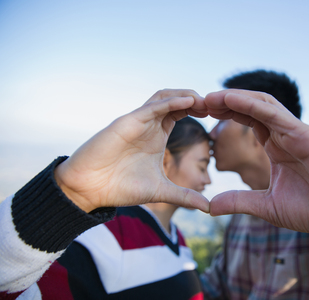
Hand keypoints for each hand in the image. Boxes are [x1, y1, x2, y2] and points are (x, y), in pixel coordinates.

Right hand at [54, 89, 209, 212]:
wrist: (89, 189)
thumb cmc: (120, 187)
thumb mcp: (161, 191)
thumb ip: (184, 196)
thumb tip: (208, 208)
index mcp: (157, 135)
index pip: (181, 113)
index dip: (199, 110)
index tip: (219, 116)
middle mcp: (149, 124)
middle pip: (176, 100)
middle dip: (197, 100)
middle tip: (217, 106)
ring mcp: (138, 121)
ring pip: (164, 96)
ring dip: (186, 95)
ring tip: (205, 101)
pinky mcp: (127, 122)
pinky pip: (152, 106)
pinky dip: (171, 102)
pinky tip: (189, 102)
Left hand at [205, 89, 308, 240]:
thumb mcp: (268, 206)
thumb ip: (239, 201)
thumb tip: (209, 206)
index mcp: (278, 147)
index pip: (248, 121)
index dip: (226, 114)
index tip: (202, 114)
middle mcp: (286, 135)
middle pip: (252, 108)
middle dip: (225, 102)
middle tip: (199, 101)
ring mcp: (297, 133)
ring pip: (262, 104)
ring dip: (235, 98)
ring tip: (210, 97)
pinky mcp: (307, 135)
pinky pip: (275, 114)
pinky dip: (251, 104)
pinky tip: (230, 99)